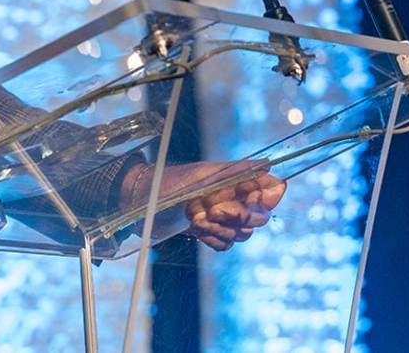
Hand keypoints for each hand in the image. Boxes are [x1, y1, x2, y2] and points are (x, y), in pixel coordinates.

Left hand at [119, 159, 285, 251]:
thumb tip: (267, 164)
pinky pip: (226, 244)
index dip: (265, 199)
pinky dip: (214, 240)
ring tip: (197, 218)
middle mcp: (231, 197)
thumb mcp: (202, 175)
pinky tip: (197, 231)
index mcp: (233, 178)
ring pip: (243, 234)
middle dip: (237, 217)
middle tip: (211, 209)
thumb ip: (236, 172)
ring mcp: (221, 216)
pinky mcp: (209, 231)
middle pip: (259, 217)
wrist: (139, 202)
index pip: (269, 189)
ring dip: (221, 229)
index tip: (248, 200)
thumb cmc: (168, 183)